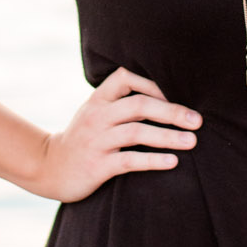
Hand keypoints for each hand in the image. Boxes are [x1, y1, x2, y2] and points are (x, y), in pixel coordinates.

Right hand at [40, 67, 201, 202]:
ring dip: (168, 136)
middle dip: (171, 111)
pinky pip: (129, 161)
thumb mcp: (96, 114)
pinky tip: (173, 162)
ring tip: (192, 141)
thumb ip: (121, 104)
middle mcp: (97, 117)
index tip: (178, 93)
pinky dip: (153, 160)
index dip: (153, 83)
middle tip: (197, 120)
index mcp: (98, 100)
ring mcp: (96, 141)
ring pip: (136, 132)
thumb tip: (166, 98)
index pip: (125, 77)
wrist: (49, 168)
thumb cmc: (83, 139)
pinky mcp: (97, 166)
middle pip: (139, 105)